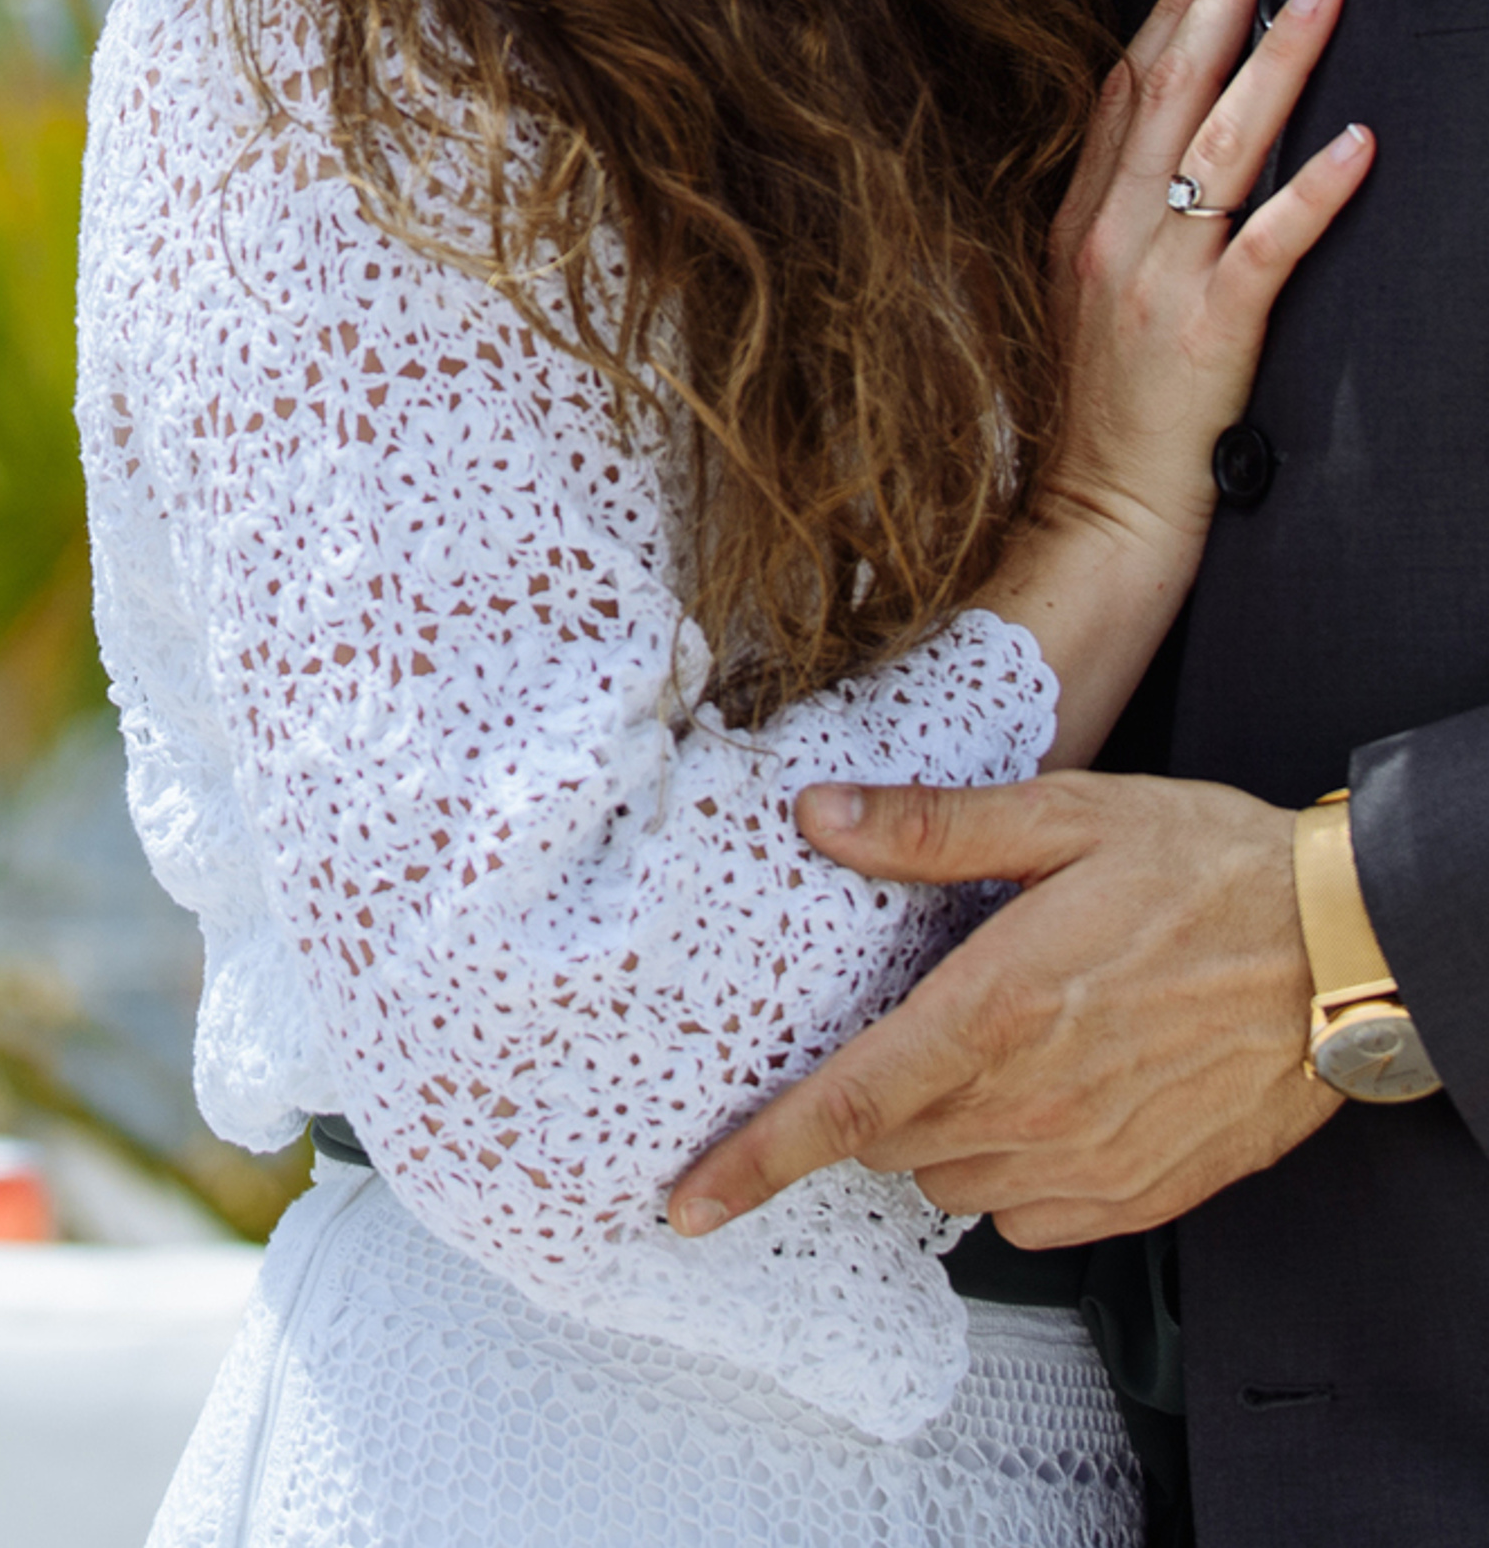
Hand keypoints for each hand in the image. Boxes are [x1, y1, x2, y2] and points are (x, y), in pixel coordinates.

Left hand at [668, 771, 1334, 1248]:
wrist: (1338, 949)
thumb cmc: (1204, 868)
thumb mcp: (1063, 815)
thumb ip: (932, 828)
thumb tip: (820, 816)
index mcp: (999, 1011)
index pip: (849, 1107)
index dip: (758, 1160)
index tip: (690, 1200)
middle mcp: (1035, 1105)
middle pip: (890, 1140)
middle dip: (871, 1092)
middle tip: (913, 1015)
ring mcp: (1089, 1163)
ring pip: (951, 1178)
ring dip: (941, 1124)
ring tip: (993, 1039)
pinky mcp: (1136, 1196)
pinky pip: (1026, 1214)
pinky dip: (1010, 1165)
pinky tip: (1047, 1091)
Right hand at [1041, 0, 1367, 558]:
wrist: (1093, 514)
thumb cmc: (1093, 415)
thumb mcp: (1073, 296)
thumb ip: (1104, 220)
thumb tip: (1149, 151)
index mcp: (1078, 220)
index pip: (1122, 89)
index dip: (1165, 11)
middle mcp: (1111, 232)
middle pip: (1170, 90)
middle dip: (1218, 0)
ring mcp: (1157, 277)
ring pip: (1224, 144)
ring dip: (1278, 61)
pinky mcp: (1210, 329)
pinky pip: (1270, 242)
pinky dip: (1317, 187)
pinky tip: (1359, 141)